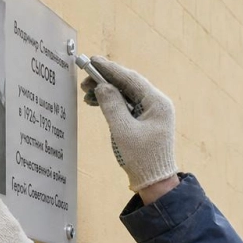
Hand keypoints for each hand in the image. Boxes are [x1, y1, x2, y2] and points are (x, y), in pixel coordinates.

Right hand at [81, 57, 177, 191]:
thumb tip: (102, 86)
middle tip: (84, 78)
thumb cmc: (142, 157)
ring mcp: (152, 112)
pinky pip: (127, 104)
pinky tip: (96, 101)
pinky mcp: (145, 120)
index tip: (93, 61)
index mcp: (158, 103)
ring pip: (126, 94)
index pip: (131, 79)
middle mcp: (157, 104)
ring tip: (86, 92)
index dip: (111, 69)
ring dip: (107, 91)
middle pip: (129, 84)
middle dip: (106, 80)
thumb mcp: (123, 130)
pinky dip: (111, 102)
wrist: (154, 181)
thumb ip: (112, 105)